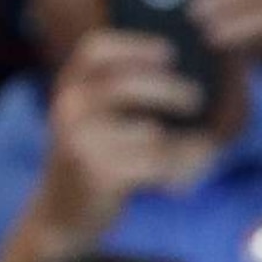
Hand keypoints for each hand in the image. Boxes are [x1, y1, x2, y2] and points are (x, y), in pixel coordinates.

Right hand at [30, 29, 209, 245]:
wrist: (62, 215)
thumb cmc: (95, 161)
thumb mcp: (96, 121)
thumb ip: (124, 97)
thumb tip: (190, 85)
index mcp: (70, 87)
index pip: (96, 50)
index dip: (135, 46)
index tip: (169, 53)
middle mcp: (69, 108)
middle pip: (128, 84)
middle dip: (170, 89)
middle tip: (196, 99)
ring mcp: (81, 140)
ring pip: (150, 131)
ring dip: (183, 144)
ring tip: (199, 152)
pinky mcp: (98, 173)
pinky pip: (154, 164)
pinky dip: (176, 171)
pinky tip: (180, 182)